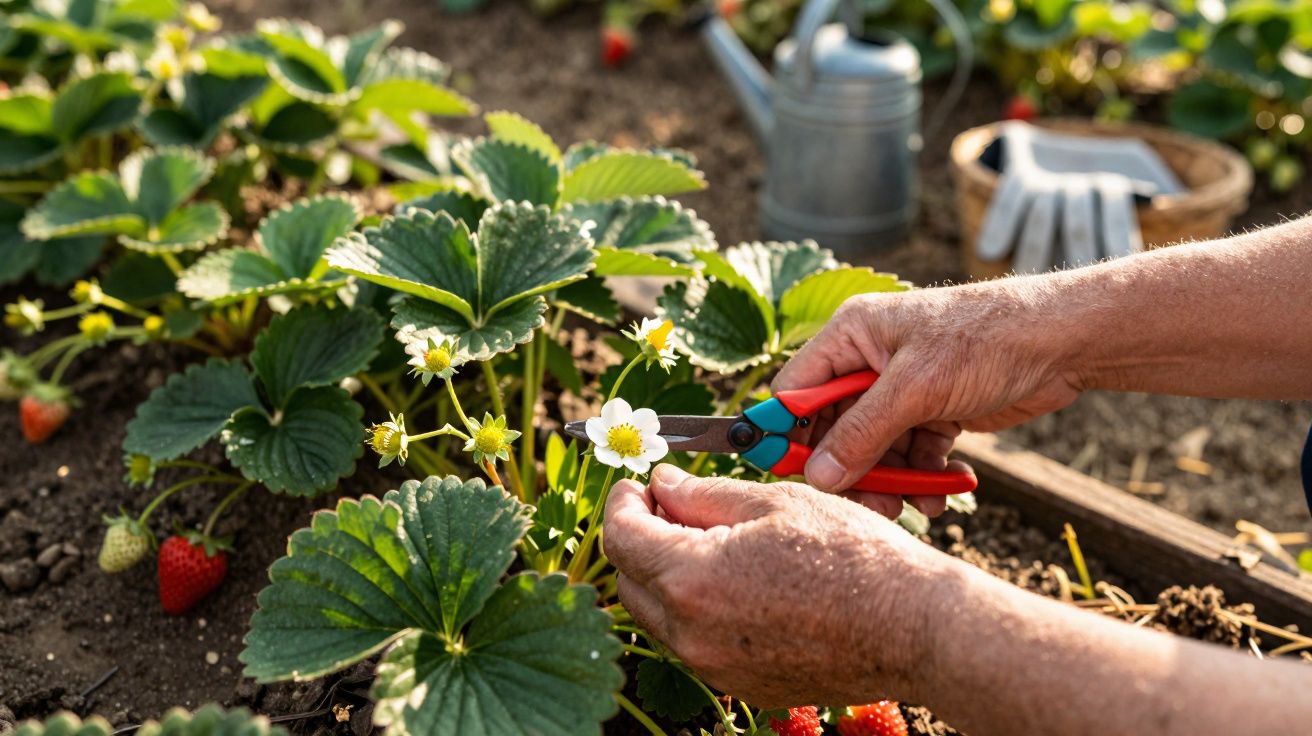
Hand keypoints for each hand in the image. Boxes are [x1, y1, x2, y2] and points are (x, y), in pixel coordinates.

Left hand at [603, 464, 955, 707]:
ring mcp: (716, 666)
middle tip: (669, 505)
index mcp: (691, 579)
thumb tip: (661, 485)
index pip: (622, 538)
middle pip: (631, 581)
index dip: (621, 503)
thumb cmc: (853, 556)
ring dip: (666, 575)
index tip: (635, 484)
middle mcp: (692, 633)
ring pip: (660, 616)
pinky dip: (698, 608)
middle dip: (640, 538)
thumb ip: (702, 495)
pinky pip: (696, 643)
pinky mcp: (741, 685)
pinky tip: (737, 579)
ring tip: (710, 539)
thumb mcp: (774, 502)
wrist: (913, 626)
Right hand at [774, 281, 1082, 515]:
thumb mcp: (917, 388)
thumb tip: (817, 476)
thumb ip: (862, 433)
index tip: (794, 477)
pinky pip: (910, 454)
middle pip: (834, 429)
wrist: (1063, 342)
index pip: (796, 391)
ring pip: (873, 449)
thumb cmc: (987, 338)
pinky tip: (941, 494)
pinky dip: (923, 477)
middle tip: (870, 504)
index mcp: (851, 336)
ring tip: (915, 504)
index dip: (791, 436)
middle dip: (850, 470)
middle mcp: (869, 361)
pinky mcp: (932, 412)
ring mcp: (901, 389)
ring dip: (891, 481)